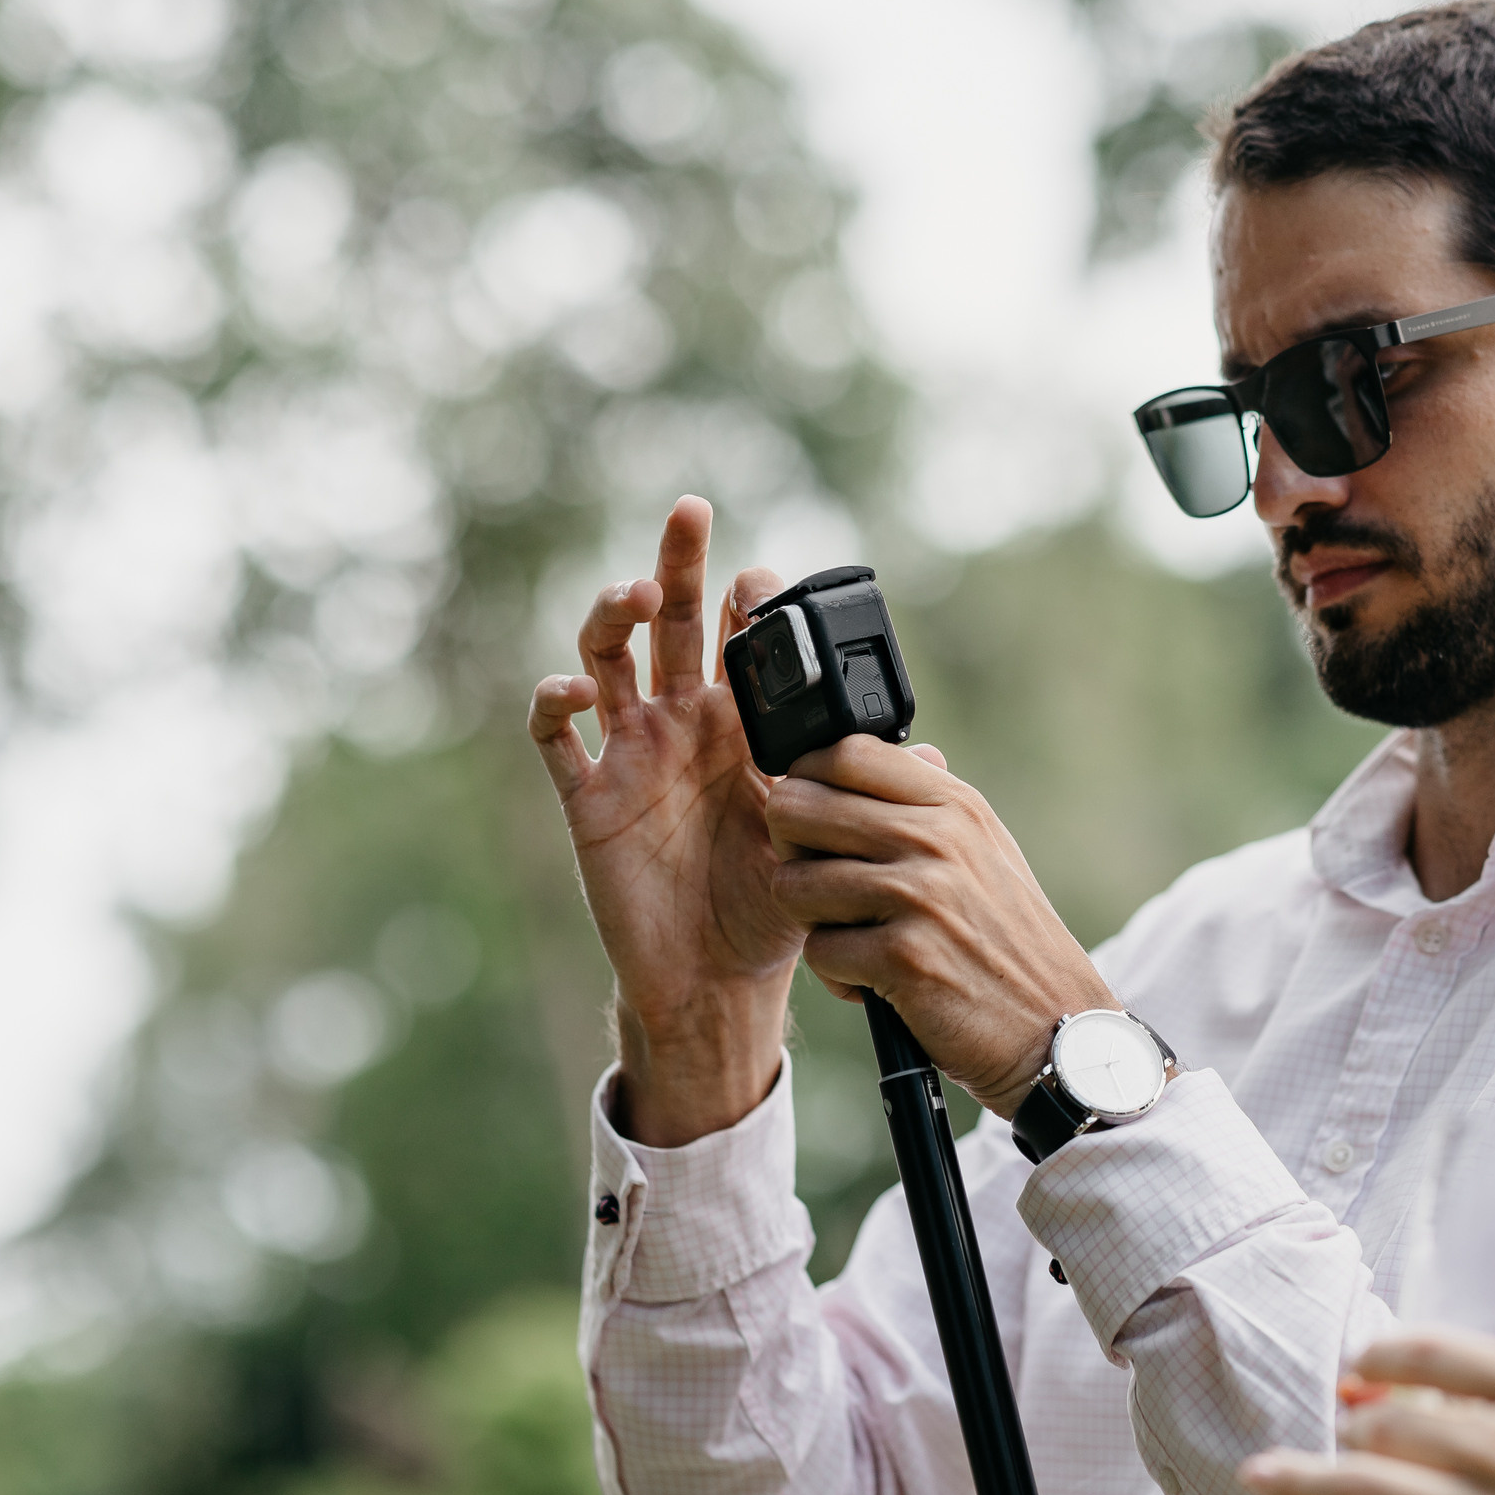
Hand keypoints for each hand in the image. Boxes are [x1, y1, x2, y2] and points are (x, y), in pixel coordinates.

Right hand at [527, 496, 804, 1145]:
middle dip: (678, 565)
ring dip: (612, 617)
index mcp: (742, 729)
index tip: (762, 574)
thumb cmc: (773, 910)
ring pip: (609, 658)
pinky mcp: (589, 797)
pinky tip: (576, 689)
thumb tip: (937, 755)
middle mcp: (683, 727)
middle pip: (671, 625)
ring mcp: (631, 755)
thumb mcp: (829, 843)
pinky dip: (557, 700)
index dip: (744, 603)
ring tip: (634, 594)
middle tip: (692, 513)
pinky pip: (558, 738)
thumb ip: (865, 794)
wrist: (718, 981)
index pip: (739, 644)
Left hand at [765, 736, 1116, 1116]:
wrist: (1057, 1027)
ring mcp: (920, 895)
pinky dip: (840, 977)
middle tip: (826, 889)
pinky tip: (880, 983)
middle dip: (793, 855)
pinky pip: (818, 951)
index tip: (818, 825)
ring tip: (860, 940)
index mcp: (954, 804)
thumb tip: (848, 756)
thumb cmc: (1008, 942)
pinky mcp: (903, 956)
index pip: (842, 752)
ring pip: (793, 884)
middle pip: (796, 810)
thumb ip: (922, 803)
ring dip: (815, 923)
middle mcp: (937, 838)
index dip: (808, 784)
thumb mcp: (982, 851)